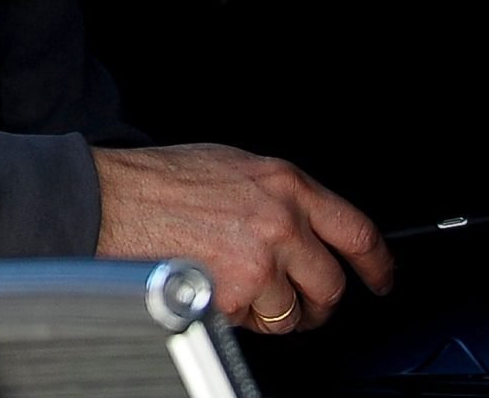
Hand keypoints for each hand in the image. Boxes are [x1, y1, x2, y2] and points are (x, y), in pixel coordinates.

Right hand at [94, 143, 394, 334]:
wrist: (110, 199)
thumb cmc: (158, 181)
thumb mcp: (232, 165)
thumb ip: (276, 194)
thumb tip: (302, 224)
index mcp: (284, 184)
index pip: (356, 231)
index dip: (376, 264)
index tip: (379, 279)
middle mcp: (281, 222)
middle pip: (330, 284)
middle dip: (318, 303)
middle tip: (302, 305)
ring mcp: (260, 261)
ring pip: (293, 313)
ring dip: (271, 311)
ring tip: (237, 289)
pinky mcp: (235, 295)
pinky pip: (254, 323)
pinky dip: (236, 315)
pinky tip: (211, 287)